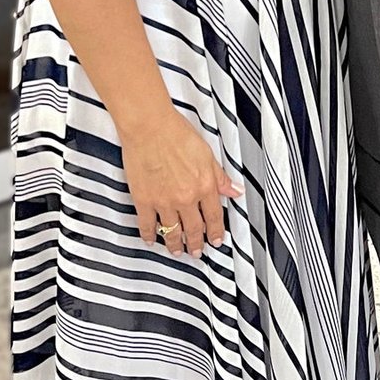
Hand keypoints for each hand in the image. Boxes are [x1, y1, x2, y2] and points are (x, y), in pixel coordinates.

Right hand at [122, 110, 241, 256]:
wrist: (150, 127)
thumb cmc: (177, 134)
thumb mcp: (207, 154)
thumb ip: (220, 177)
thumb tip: (235, 191)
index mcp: (205, 186)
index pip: (214, 217)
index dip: (216, 232)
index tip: (216, 241)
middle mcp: (186, 198)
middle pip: (194, 229)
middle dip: (196, 244)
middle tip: (196, 252)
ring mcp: (164, 201)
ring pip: (172, 231)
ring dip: (175, 244)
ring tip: (176, 251)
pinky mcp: (144, 200)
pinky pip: (147, 225)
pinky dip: (149, 235)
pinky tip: (151, 239)